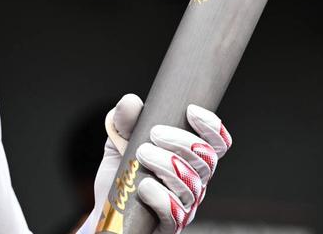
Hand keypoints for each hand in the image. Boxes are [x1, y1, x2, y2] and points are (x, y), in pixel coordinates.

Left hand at [77, 94, 232, 233]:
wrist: (106, 210)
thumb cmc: (121, 175)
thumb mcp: (120, 141)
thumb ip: (125, 121)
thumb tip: (131, 101)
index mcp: (188, 159)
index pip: (216, 144)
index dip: (212, 127)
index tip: (191, 111)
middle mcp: (193, 182)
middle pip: (207, 161)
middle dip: (182, 141)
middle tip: (154, 134)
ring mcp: (184, 206)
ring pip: (192, 185)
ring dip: (168, 165)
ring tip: (142, 154)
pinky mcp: (170, 226)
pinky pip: (176, 213)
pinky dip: (161, 197)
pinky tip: (144, 186)